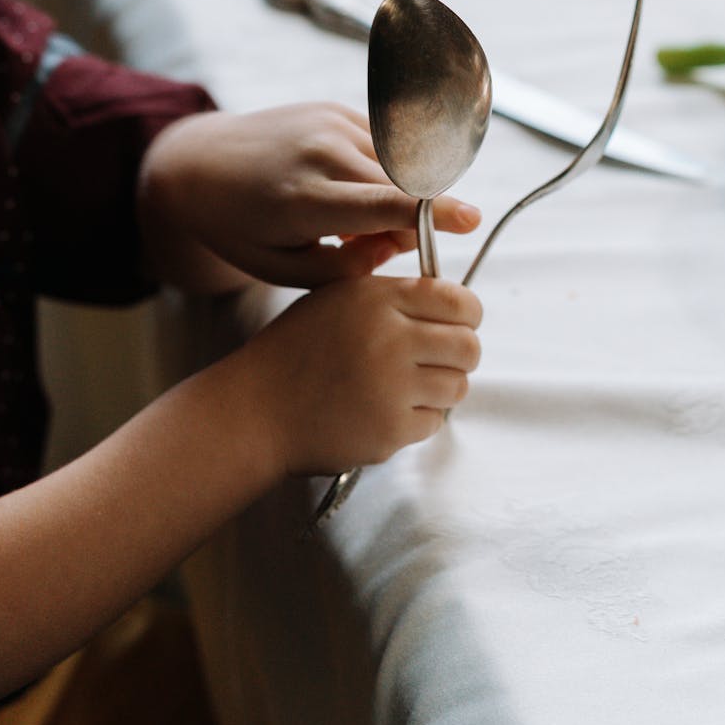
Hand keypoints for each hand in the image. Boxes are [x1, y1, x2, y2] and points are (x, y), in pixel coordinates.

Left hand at [137, 102, 480, 289]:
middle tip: (374, 245)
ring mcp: (329, 123)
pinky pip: (383, 146)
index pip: (382, 205)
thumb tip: (400, 244)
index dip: (432, 214)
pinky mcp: (336, 109)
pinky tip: (342, 187)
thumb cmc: (240, 228)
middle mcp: (320, 152)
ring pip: (397, 166)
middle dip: (410, 219)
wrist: (199, 163)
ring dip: (391, 196)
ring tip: (342, 217)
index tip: (472, 220)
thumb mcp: (282, 268)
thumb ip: (346, 269)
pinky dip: (379, 172)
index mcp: (302, 199)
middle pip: (400, 186)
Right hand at [227, 275, 482, 475]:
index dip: (466, 315)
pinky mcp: (391, 428)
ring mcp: (392, 385)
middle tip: (437, 362)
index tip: (455, 326)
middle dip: (460, 355)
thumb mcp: (337, 300)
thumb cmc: (296, 352)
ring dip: (440, 388)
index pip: (459, 301)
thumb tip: (453, 306)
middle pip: (469, 346)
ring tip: (405, 388)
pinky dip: (416, 420)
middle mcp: (389, 337)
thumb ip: (392, 296)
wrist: (255, 410)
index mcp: (377, 298)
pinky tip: (383, 411)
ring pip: (458, 386)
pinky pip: (434, 421)